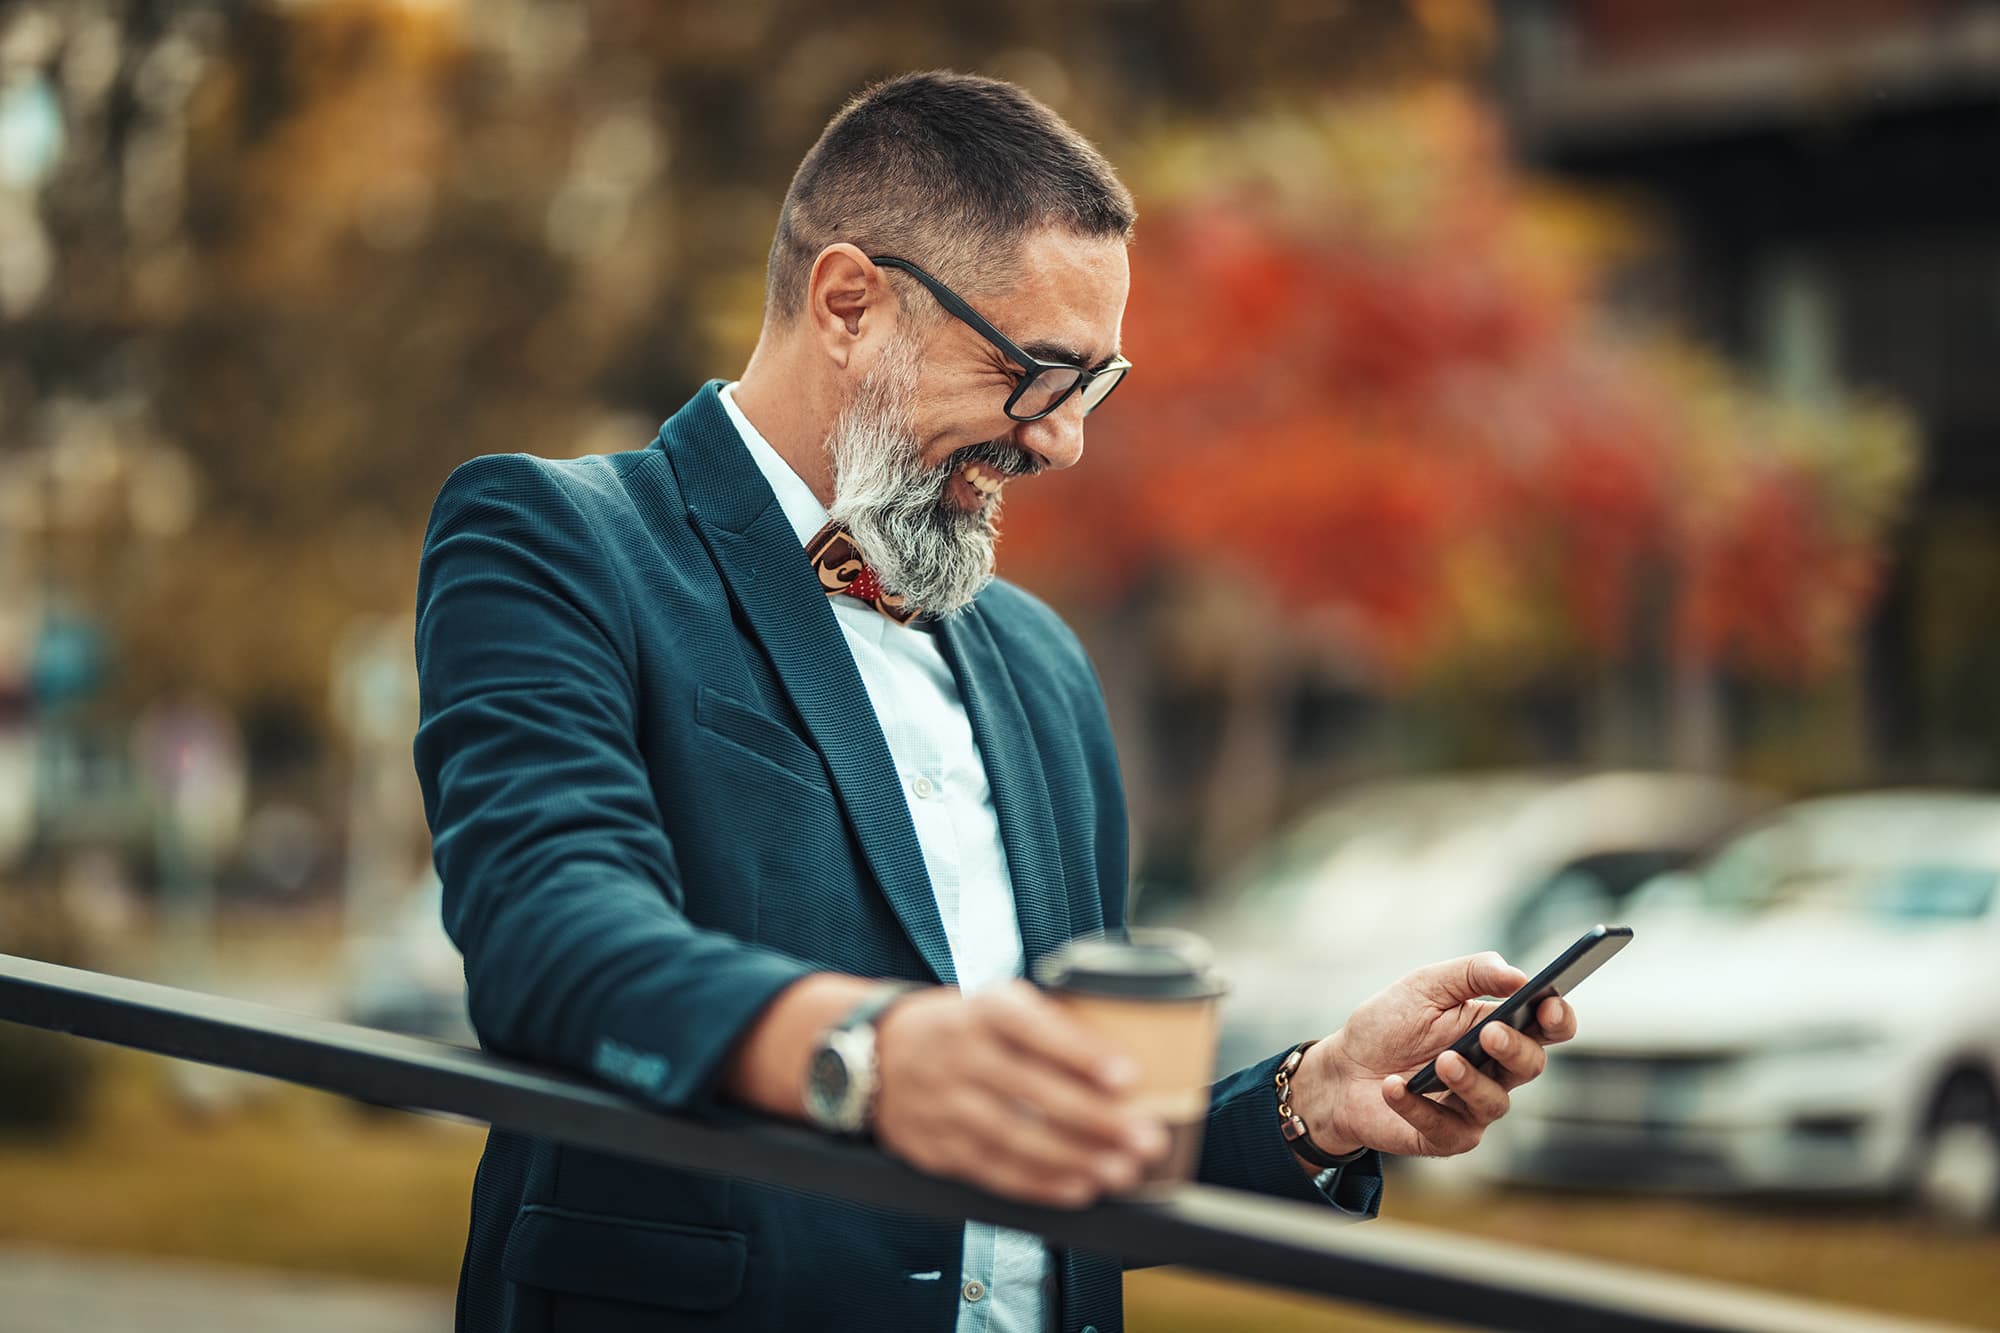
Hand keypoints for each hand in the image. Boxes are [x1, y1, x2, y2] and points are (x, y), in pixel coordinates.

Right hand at [872, 981, 1169, 1206]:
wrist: (872, 1054)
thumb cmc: (958, 1028)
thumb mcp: (995, 1004)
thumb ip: (1049, 1025)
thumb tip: (1125, 1058)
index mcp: (982, 1011)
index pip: (1033, 1027)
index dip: (1080, 1052)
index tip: (1127, 1075)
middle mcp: (960, 1055)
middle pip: (1032, 1090)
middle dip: (1095, 1119)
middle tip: (1147, 1137)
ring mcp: (945, 1105)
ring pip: (1015, 1138)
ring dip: (1074, 1159)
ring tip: (1122, 1171)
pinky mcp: (936, 1148)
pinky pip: (992, 1171)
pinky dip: (1039, 1184)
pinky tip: (1078, 1188)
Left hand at [1290, 952, 1577, 1157]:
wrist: (1342, 1069)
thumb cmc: (1390, 1024)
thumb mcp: (1425, 985)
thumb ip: (1472, 974)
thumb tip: (1518, 974)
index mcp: (1498, 1027)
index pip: (1547, 1026)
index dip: (1558, 1017)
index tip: (1549, 1004)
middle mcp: (1495, 1070)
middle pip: (1531, 1064)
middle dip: (1515, 1048)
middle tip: (1490, 1033)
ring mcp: (1473, 1107)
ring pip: (1495, 1101)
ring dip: (1470, 1081)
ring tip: (1443, 1061)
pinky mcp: (1447, 1136)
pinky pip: (1446, 1128)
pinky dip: (1418, 1106)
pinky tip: (1394, 1087)